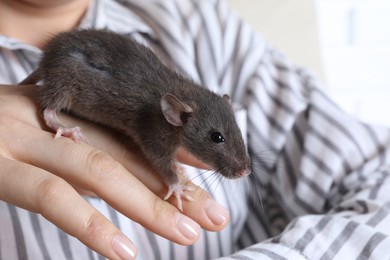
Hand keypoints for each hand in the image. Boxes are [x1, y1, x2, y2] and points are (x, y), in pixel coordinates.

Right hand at [0, 85, 229, 258]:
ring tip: (187, 235)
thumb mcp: (47, 137)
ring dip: (147, 206)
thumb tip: (127, 178)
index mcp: (67, 113)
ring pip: (99, 171)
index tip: (208, 190)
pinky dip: (89, 224)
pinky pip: (50, 195)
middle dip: (174, 188)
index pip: (132, 141)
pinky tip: (123, 251)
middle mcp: (52, 120)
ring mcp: (22, 139)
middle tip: (215, 216)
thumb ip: (85, 149)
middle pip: (128, 155)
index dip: (172, 165)